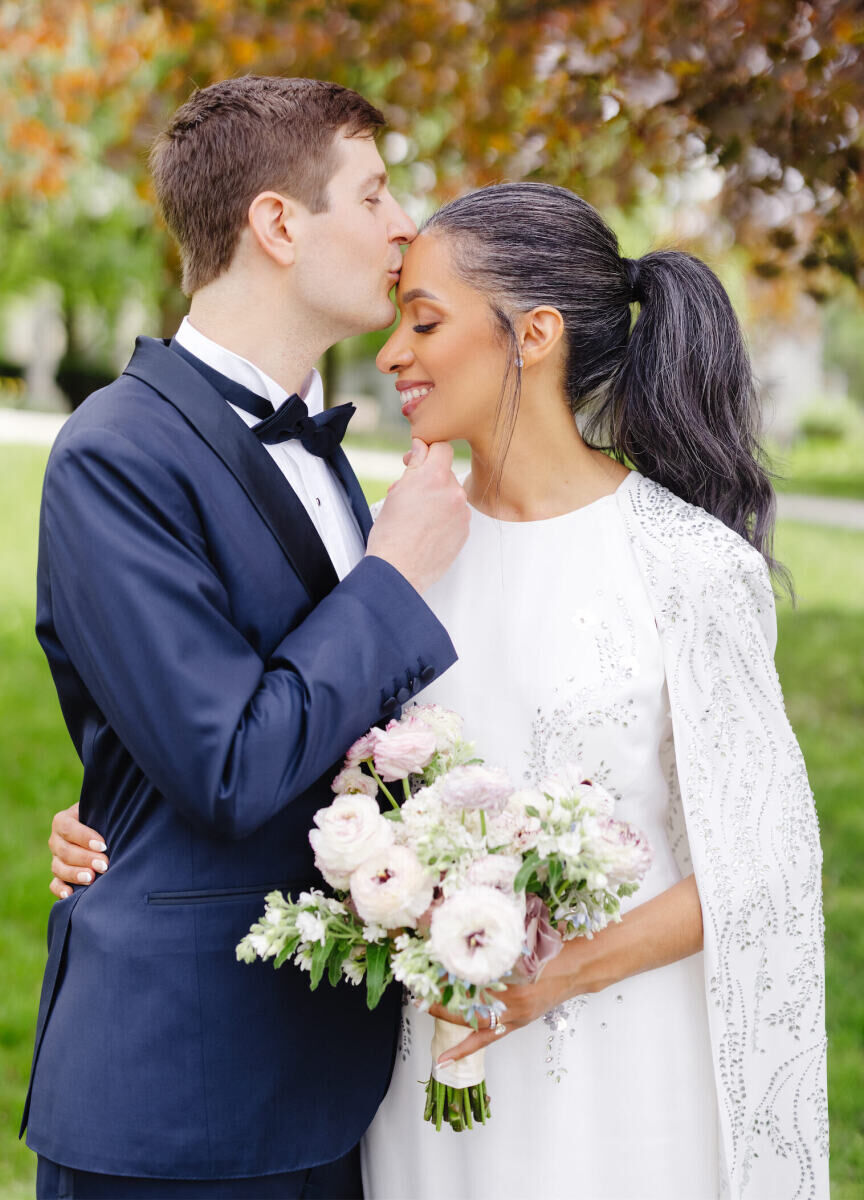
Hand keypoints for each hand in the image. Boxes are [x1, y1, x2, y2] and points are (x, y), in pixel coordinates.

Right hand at [49, 802, 108, 899]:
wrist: (106, 829)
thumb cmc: (107, 818)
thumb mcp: (104, 812)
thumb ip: (105, 815)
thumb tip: (119, 820)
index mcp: (63, 821)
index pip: (67, 828)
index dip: (84, 837)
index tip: (103, 845)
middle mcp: (57, 840)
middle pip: (64, 850)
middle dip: (85, 858)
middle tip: (104, 864)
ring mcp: (56, 859)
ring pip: (58, 868)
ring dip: (75, 874)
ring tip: (91, 878)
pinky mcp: (59, 876)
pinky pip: (54, 884)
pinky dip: (60, 889)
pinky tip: (70, 894)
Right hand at [365, 439, 468, 592]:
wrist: (398, 570)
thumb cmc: (391, 535)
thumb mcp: (397, 491)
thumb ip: (415, 465)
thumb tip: (422, 448)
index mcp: (435, 477)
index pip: (442, 448)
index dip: (428, 453)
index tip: (418, 461)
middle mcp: (453, 492)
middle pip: (446, 473)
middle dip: (429, 480)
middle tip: (410, 496)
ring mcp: (462, 513)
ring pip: (451, 495)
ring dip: (437, 500)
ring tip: (417, 518)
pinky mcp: (465, 530)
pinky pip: (456, 515)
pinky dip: (444, 518)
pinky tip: (426, 530)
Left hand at [428, 874, 703, 1063]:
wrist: (582, 966)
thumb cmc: (556, 943)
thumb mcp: (526, 929)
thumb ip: (501, 926)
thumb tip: (469, 908)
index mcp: (514, 975)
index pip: (470, 973)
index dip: (445, 967)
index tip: (424, 957)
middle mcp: (512, 1000)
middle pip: (466, 997)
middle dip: (439, 990)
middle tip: (414, 981)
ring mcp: (514, 1015)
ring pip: (471, 1019)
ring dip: (445, 1012)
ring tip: (420, 1007)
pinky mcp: (516, 1023)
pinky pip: (485, 1039)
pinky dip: (464, 1048)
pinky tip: (443, 1062)